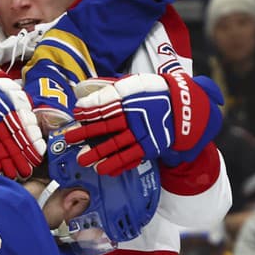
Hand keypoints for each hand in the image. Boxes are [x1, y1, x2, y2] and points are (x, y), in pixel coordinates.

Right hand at [0, 57, 44, 177]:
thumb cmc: (0, 93)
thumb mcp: (16, 96)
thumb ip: (26, 114)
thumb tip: (36, 135)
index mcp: (7, 107)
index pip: (21, 131)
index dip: (29, 147)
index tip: (36, 160)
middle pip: (7, 142)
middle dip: (16, 159)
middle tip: (24, 173)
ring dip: (1, 163)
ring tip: (9, 175)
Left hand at [66, 72, 222, 175]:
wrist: (185, 107)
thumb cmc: (156, 92)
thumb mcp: (134, 84)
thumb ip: (112, 89)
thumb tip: (86, 94)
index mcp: (131, 102)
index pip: (105, 106)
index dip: (89, 110)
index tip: (76, 113)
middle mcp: (136, 119)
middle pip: (106, 128)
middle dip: (86, 134)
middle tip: (69, 139)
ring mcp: (143, 135)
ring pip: (117, 147)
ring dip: (99, 155)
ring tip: (84, 161)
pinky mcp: (150, 148)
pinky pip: (132, 159)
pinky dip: (118, 166)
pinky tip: (105, 171)